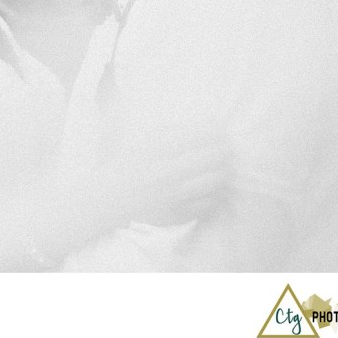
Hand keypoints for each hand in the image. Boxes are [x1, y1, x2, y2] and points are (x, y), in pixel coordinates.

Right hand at [107, 130, 230, 226]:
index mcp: (159, 148)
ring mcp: (176, 195)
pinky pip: (210, 202)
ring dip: (224, 169)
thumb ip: (172, 130)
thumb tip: (207, 124)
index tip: (221, 128)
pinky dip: (216, 193)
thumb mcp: (143, 139)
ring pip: (216, 179)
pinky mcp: (179, 214)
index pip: (202, 134)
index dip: (217, 130)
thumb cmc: (127, 163)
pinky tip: (212, 186)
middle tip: (227, 146)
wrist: (110, 198)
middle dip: (225, 149)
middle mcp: (169, 171)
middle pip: (214, 156)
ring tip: (223, 165)